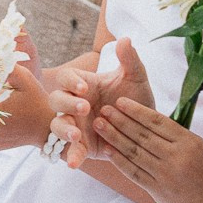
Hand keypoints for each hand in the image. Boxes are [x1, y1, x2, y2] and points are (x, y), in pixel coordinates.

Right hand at [45, 37, 153, 168]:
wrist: (146, 128)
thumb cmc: (135, 99)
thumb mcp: (136, 79)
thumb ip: (130, 60)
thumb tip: (125, 40)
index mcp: (83, 85)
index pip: (66, 78)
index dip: (70, 82)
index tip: (84, 88)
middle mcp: (74, 105)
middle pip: (55, 100)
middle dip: (66, 104)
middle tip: (84, 108)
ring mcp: (75, 126)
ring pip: (57, 126)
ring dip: (63, 130)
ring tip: (76, 136)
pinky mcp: (82, 146)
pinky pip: (70, 151)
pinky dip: (71, 156)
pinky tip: (74, 163)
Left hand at [95, 97, 202, 202]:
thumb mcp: (200, 147)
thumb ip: (175, 137)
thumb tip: (148, 123)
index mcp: (189, 142)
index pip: (157, 121)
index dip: (136, 110)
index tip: (120, 101)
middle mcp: (177, 157)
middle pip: (142, 135)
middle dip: (120, 120)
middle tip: (103, 109)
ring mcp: (166, 175)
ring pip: (134, 152)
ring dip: (114, 137)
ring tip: (100, 125)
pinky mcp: (159, 192)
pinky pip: (134, 173)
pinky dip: (119, 161)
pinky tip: (108, 150)